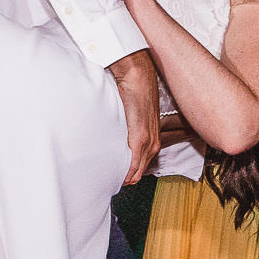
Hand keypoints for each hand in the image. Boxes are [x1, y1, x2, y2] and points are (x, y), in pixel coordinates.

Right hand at [108, 50, 160, 183]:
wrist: (137, 79)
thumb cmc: (134, 95)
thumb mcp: (134, 119)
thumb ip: (129, 132)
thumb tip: (116, 141)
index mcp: (152, 141)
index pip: (140, 169)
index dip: (127, 175)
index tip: (113, 177)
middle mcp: (153, 145)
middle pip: (138, 174)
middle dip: (123, 179)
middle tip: (106, 179)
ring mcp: (148, 143)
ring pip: (135, 172)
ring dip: (122, 176)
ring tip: (106, 176)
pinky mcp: (140, 138)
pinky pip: (133, 164)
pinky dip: (123, 171)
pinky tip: (112, 172)